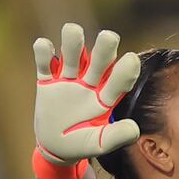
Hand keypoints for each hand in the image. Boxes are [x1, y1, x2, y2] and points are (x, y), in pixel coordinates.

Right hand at [33, 23, 140, 165]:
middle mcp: (90, 83)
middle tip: (109, 37)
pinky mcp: (47, 80)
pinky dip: (44, 52)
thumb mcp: (97, 145)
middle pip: (99, 61)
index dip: (125, 71)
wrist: (55, 147)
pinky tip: (44, 45)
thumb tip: (134, 129)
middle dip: (104, 49)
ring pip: (73, 55)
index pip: (118, 81)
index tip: (132, 59)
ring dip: (73, 43)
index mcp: (106, 97)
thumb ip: (114, 137)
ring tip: (73, 31)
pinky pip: (45, 63)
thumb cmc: (80, 145)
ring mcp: (69, 79)